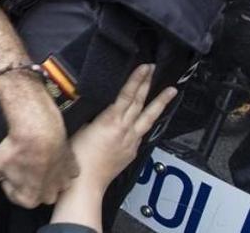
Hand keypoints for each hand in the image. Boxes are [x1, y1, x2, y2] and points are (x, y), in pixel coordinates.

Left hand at [0, 80, 77, 207]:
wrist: (38, 128)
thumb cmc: (15, 149)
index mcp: (29, 199)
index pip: (15, 195)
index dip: (8, 180)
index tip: (7, 167)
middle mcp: (49, 195)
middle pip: (35, 191)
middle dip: (28, 180)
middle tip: (20, 161)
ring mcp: (63, 182)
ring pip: (53, 184)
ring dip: (45, 175)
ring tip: (35, 157)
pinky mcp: (72, 167)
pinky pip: (67, 172)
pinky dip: (60, 165)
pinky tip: (50, 154)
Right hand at [70, 64, 176, 189]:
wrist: (86, 182)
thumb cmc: (78, 157)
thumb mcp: (79, 128)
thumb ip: (92, 117)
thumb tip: (96, 109)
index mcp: (111, 121)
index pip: (127, 95)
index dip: (137, 80)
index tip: (145, 67)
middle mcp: (125, 130)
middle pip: (140, 103)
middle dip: (148, 85)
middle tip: (156, 70)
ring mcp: (131, 142)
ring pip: (148, 118)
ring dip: (159, 103)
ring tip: (171, 91)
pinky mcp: (131, 152)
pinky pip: (141, 133)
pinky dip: (145, 122)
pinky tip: (146, 119)